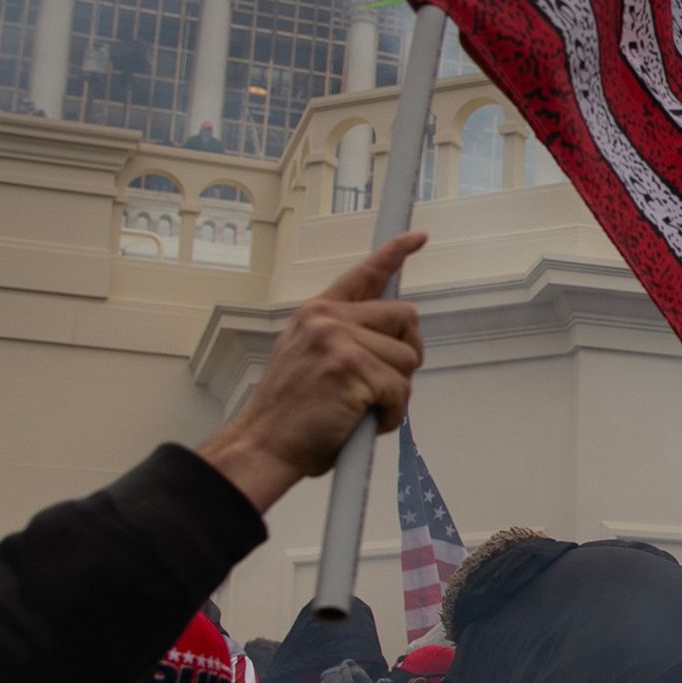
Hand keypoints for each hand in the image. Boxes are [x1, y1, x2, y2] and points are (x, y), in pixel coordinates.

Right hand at [198, 235, 426, 510]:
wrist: (262, 445)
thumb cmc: (290, 414)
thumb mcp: (309, 358)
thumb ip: (345, 339)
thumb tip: (392, 340)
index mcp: (317, 313)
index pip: (364, 275)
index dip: (395, 254)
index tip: (419, 237)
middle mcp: (327, 319)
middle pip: (405, 319)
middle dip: (405, 354)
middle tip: (382, 383)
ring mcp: (339, 341)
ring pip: (408, 359)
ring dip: (396, 392)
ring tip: (361, 409)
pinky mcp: (352, 369)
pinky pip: (400, 390)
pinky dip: (392, 415)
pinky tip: (364, 423)